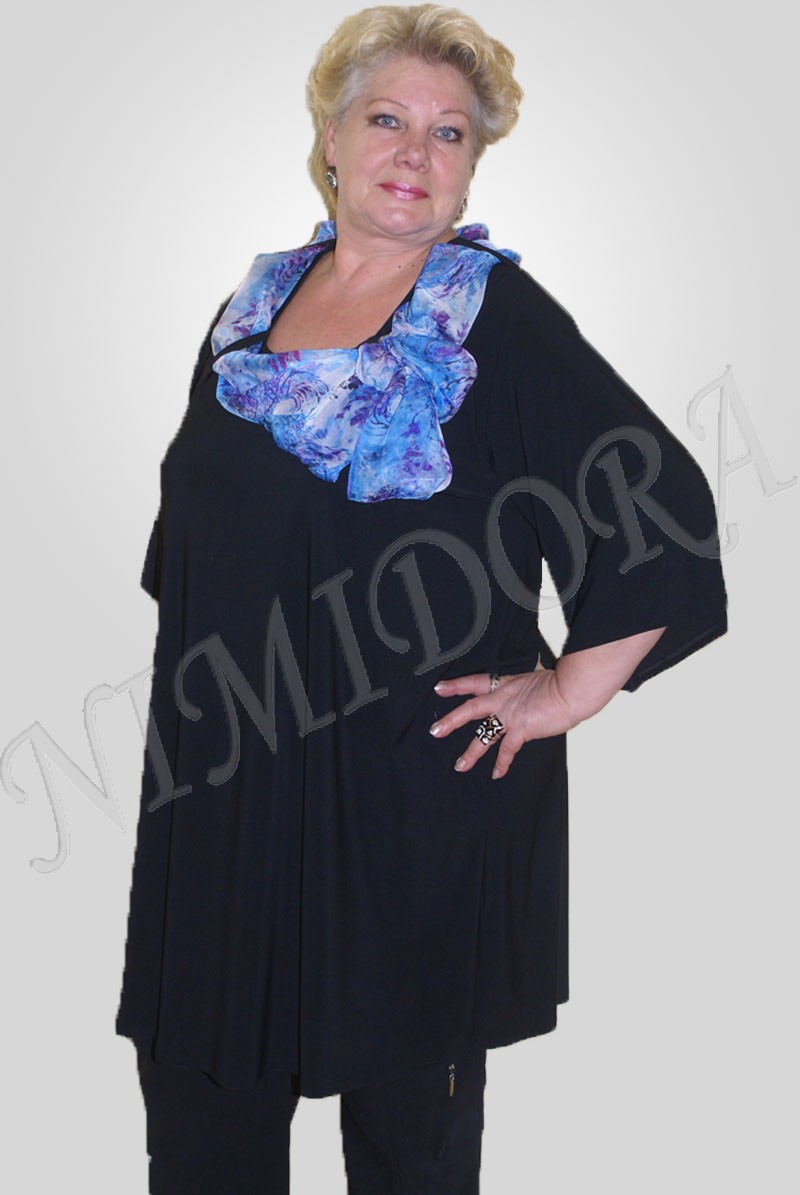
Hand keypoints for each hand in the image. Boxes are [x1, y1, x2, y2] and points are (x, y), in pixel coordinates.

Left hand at [429, 663, 582, 779]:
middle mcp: (503, 699)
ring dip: (471, 752)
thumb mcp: (534, 680)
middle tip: (435, 731)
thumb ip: (523, 690)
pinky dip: (502, 763)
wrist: (571, 690)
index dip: (456, 685)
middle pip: (470, 709)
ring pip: (484, 735)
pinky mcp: (521, 729)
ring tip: (460, 766)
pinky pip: (507, 749)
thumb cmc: (562, 684)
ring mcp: (510, 714)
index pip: (475, 682)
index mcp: (506, 684)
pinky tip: (496, 773)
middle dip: (451, 721)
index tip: (439, 688)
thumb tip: (527, 694)